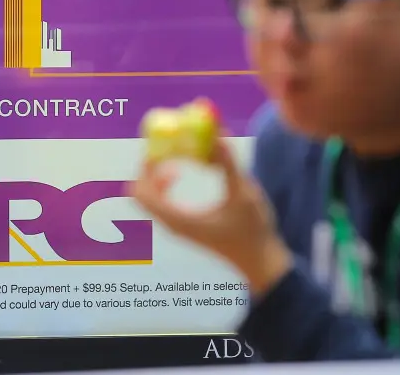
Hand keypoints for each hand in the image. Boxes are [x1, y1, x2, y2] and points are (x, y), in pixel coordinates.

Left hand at [131, 137, 293, 294]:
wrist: (259, 262)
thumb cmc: (252, 232)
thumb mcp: (244, 196)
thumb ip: (230, 166)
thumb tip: (219, 137)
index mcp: (180, 220)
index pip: (142, 192)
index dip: (145, 165)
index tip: (160, 144)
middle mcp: (172, 224)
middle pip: (140, 191)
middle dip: (149, 165)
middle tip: (166, 144)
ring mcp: (175, 224)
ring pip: (149, 194)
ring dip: (157, 171)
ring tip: (178, 156)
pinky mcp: (182, 223)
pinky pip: (160, 198)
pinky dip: (164, 181)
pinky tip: (182, 172)